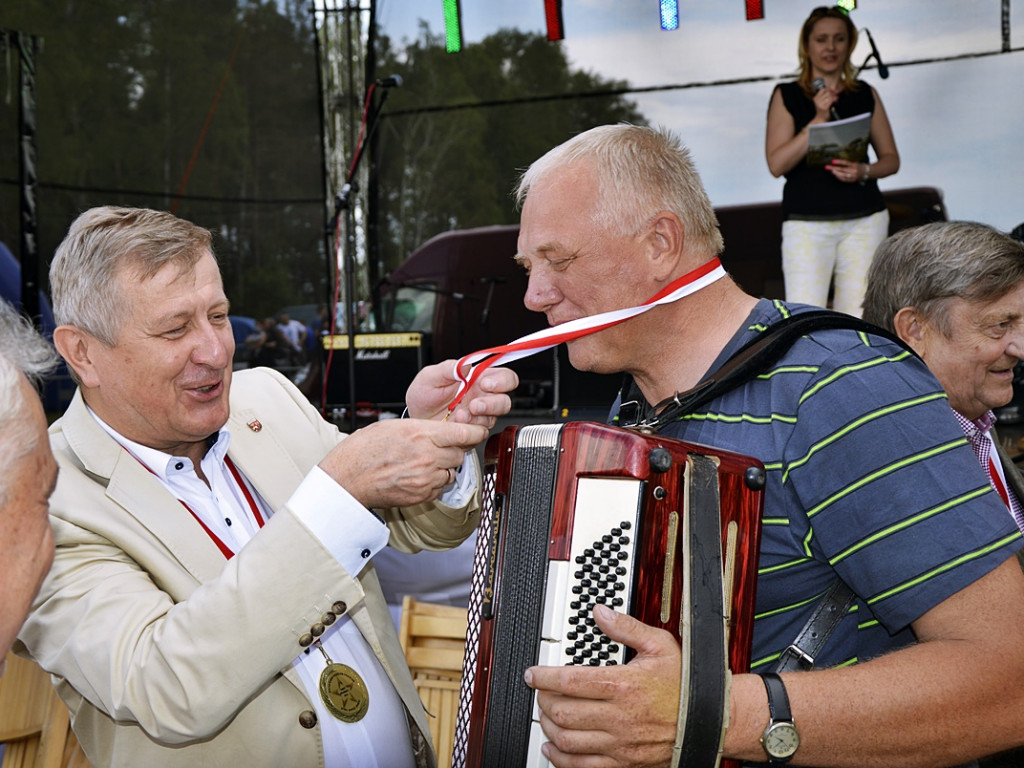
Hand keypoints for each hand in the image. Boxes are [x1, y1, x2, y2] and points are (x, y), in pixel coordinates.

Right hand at [318, 417, 487, 507]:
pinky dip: (434, 482)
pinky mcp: (422, 495)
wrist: (347, 479)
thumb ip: (421, 428)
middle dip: (454, 450)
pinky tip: (417, 476)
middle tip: (439, 448)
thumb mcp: (392, 426)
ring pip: (452, 472)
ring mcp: (426, 479)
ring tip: (423, 463)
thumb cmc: (363, 450)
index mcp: (421, 434)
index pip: (464, 433)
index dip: (475, 432)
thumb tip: (439, 429)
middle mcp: (428, 457)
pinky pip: (440, 488)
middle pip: (460, 453)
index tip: (478, 430)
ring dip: (444, 467)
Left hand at [405, 360, 517, 426]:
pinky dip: (469, 428)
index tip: (485, 384)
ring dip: (479, 417)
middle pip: (505, 400)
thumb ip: (449, 368)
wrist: (413, 418)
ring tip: (460, 415)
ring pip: (495, 418)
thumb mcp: (430, 376)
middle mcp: (482, 397)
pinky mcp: (473, 431)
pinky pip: (481, 432)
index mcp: (477, 378)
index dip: (502, 381)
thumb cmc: (423, 395)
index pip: (504, 377)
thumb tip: (466, 364)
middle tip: (474, 404)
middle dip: (493, 404)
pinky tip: (456, 423)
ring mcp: (479, 415)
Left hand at [524, 604, 679, 767]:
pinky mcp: (623, 763)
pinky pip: (582, 767)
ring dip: (549, 728)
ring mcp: (619, 744)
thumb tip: (601, 613)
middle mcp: (618, 717)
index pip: (569, 681)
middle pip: (563, 712)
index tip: (533, 674)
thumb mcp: (660, 645)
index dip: (543, 677)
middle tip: (540, 692)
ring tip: (545, 715)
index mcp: (623, 685)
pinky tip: (553, 748)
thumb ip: (626, 627)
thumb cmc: (687, 684)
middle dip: (543, 701)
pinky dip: (561, 759)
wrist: (712, 720)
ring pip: (568, 741)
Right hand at [812, 84, 837, 120]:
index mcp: (815, 98)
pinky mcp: (824, 108)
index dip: (829, 90)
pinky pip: (831, 101)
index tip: (832, 92)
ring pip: (830, 96)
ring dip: (835, 97)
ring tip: (836, 99)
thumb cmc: (822, 110)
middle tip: (836, 97)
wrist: (820, 119)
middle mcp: (817, 101)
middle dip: (833, 94)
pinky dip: (835, 100)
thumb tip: (833, 89)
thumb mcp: (821, 102)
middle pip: (828, 92)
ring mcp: (820, 104)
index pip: (823, 89)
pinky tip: (836, 102)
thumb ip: (825, 96)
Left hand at [826, 159, 863, 183]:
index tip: (833, 161)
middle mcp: (854, 170)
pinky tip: (835, 175)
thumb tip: (837, 164)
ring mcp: (853, 176)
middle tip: (827, 167)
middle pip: (842, 169)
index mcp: (854, 165)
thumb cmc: (860, 166)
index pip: (845, 163)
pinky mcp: (852, 180)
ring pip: (842, 175)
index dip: (839, 161)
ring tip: (831, 171)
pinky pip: (844, 179)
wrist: (868, 172)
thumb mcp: (855, 162)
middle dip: (833, 168)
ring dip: (835, 173)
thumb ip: (848, 164)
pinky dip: (839, 177)